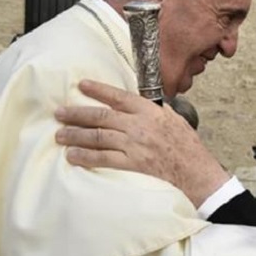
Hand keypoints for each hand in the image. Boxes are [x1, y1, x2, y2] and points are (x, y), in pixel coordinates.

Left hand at [54, 80, 229, 206]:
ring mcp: (134, 145)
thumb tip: (141, 104)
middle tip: (60, 113)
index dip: (98, 90)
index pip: (119, 96)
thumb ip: (155, 111)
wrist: (195, 171)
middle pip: (101, 116)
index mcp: (150, 111)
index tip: (81, 85)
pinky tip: (73, 156)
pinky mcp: (132, 164)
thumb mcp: (174, 120)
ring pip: (98, 136)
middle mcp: (139, 126)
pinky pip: (103, 159)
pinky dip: (86, 157)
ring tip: (60, 135)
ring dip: (76, 135)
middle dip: (77, 114)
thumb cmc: (187, 146)